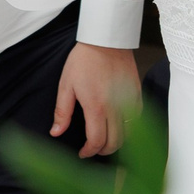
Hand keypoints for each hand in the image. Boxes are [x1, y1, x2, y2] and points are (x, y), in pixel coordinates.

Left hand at [51, 42, 140, 158]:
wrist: (106, 40)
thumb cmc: (84, 60)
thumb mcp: (66, 85)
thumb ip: (62, 112)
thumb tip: (56, 132)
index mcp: (96, 107)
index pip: (97, 141)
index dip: (90, 151)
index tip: (83, 153)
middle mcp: (116, 107)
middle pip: (116, 142)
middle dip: (104, 151)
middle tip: (94, 149)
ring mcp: (129, 101)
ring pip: (129, 134)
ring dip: (118, 142)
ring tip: (105, 140)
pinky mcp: (137, 94)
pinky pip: (137, 119)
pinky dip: (129, 128)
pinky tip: (119, 126)